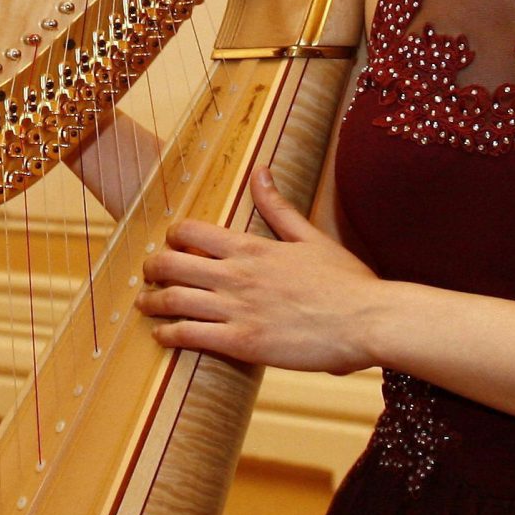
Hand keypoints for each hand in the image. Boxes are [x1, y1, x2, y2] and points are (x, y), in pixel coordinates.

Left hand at [135, 168, 392, 373]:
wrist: (369, 321)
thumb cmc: (346, 282)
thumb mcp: (311, 236)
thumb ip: (278, 207)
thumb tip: (260, 171)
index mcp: (252, 247)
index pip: (191, 231)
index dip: (173, 237)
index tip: (170, 244)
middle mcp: (237, 275)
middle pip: (171, 264)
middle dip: (152, 268)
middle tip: (148, 275)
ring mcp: (237, 309)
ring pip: (174, 300)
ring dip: (152, 302)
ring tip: (145, 305)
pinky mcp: (243, 343)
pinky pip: (191, 336)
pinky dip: (169, 334)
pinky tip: (162, 335)